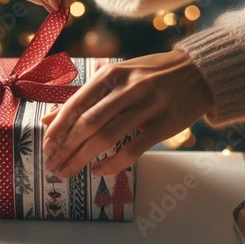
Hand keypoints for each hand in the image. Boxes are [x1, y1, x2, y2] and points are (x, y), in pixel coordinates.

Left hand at [41, 50, 214, 176]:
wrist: (199, 71)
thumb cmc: (149, 76)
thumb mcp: (115, 79)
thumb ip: (83, 99)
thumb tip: (48, 119)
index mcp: (111, 74)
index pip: (76, 104)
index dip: (58, 128)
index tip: (45, 147)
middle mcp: (128, 88)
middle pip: (88, 124)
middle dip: (65, 148)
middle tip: (51, 165)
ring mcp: (149, 105)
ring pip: (107, 137)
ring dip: (82, 158)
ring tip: (67, 171)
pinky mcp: (166, 123)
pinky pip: (134, 149)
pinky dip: (113, 163)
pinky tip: (98, 170)